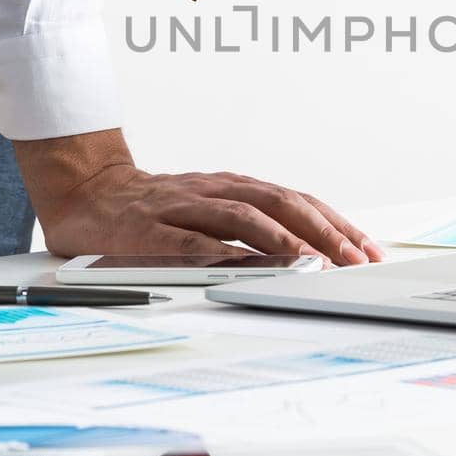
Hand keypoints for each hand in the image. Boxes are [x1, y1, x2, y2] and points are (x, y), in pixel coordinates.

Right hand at [14, 129, 384, 266]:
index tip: (368, 250)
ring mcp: (179, 207)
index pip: (296, 201)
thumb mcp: (209, 213)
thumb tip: (312, 258)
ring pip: (239, 217)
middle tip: (354, 259)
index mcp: (233, 188)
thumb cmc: (153, 211)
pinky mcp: (146, 229)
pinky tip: (243, 268)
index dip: (335, 223)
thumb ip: (251, 230)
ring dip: (280, 239)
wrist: (86, 193)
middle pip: (278, 204)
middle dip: (322, 231)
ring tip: (311, 261)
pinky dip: (218, 253)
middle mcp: (212, 191)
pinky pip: (186, 241)